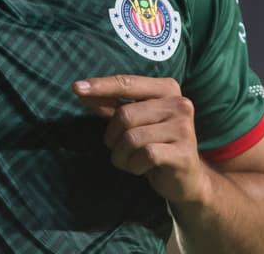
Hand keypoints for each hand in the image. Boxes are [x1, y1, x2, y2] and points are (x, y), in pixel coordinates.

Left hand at [74, 75, 210, 204]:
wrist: (187, 179)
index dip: (101, 86)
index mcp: (167, 89)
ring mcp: (184, 128)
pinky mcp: (183, 152)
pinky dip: (135, 165)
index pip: (128, 83)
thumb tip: (82, 91)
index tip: (76, 88)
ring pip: (131, 138)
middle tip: (120, 150)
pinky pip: (145, 155)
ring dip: (122, 156)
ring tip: (132, 161)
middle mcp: (179, 104)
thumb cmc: (156, 145)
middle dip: (113, 138)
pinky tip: (142, 168)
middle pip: (125, 115)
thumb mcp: (134, 123)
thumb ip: (111, 106)